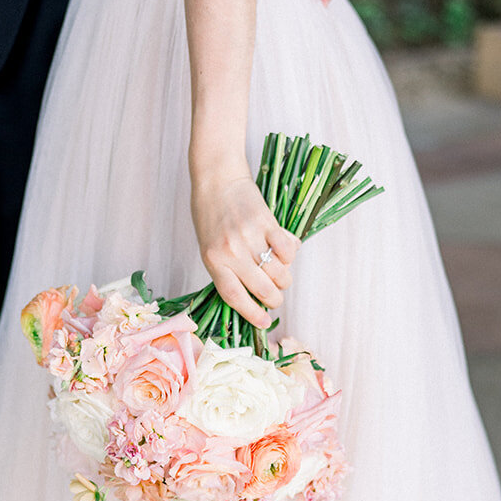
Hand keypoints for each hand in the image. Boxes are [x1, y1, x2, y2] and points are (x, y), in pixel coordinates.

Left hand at [191, 165, 299, 328]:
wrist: (216, 178)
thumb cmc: (210, 215)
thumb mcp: (210, 248)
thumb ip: (228, 270)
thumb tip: (253, 295)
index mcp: (214, 261)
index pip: (235, 297)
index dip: (252, 314)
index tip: (264, 322)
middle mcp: (232, 252)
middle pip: (261, 289)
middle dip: (274, 300)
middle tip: (275, 298)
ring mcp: (250, 237)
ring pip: (278, 272)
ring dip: (284, 280)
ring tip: (281, 277)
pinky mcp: (266, 221)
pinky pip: (287, 249)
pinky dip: (290, 255)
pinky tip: (285, 252)